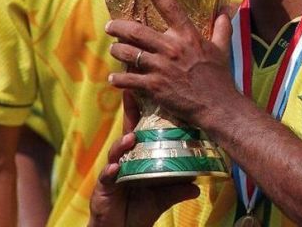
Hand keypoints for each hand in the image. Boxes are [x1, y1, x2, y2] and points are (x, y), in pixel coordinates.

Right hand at [88, 94, 200, 226]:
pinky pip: (106, 177)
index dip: (140, 112)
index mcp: (137, 159)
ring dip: (122, 144)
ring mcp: (111, 173)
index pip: (139, 131)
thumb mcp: (162, 198)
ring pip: (115, 153)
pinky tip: (116, 167)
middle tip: (131, 93)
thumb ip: (178, 189)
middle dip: (128, 114)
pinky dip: (111, 171)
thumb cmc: (139, 210)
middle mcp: (123, 161)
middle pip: (126, 133)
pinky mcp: (103, 189)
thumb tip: (198, 184)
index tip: (144, 89)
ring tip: (130, 138)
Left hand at [106, 0, 239, 130]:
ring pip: (128, 53)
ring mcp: (161, 67)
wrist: (217, 106)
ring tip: (114, 49)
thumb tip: (227, 9)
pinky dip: (118, 79)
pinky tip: (114, 78)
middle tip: (110, 26)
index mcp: (188, 36)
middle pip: (136, 31)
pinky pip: (128, 79)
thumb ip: (222, 27)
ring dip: (117, 50)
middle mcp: (172, 48)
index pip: (171, 8)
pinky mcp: (154, 86)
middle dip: (118, 27)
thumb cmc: (220, 77)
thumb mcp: (223, 49)